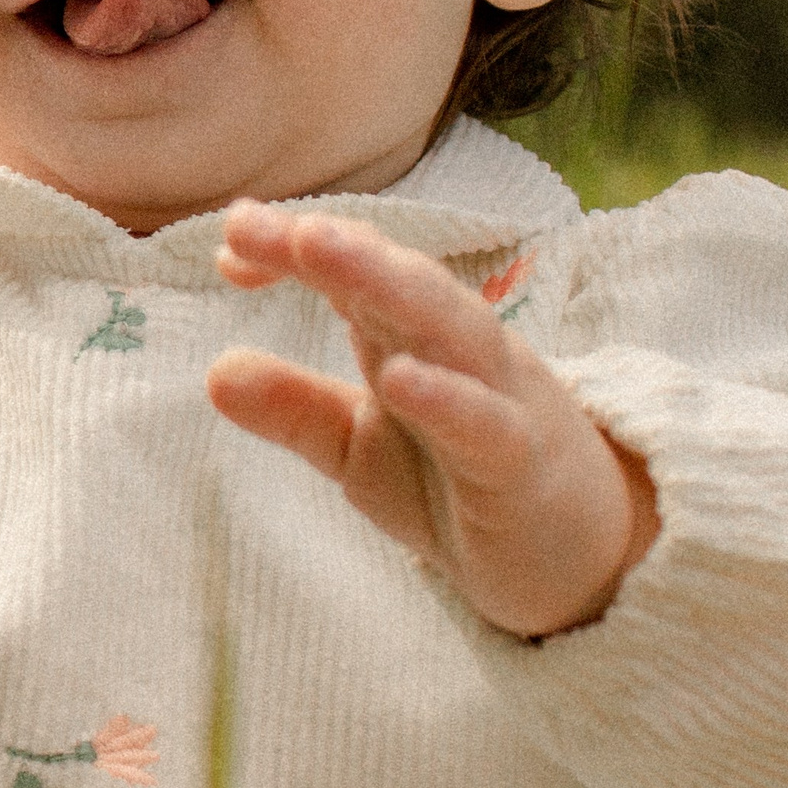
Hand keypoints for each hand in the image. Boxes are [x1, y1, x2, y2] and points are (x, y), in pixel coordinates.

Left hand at [205, 201, 659, 638]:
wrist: (574, 566)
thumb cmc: (458, 484)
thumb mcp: (358, 448)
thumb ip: (294, 407)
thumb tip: (213, 372)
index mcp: (410, 335)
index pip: (353, 272)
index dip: (294, 250)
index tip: (228, 243)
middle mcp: (457, 349)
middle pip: (399, 279)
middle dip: (336, 244)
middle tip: (268, 221)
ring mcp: (499, 399)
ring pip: (449, 326)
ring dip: (385, 282)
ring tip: (320, 248)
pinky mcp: (525, 463)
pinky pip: (488, 423)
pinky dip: (446, 397)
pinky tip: (398, 378)